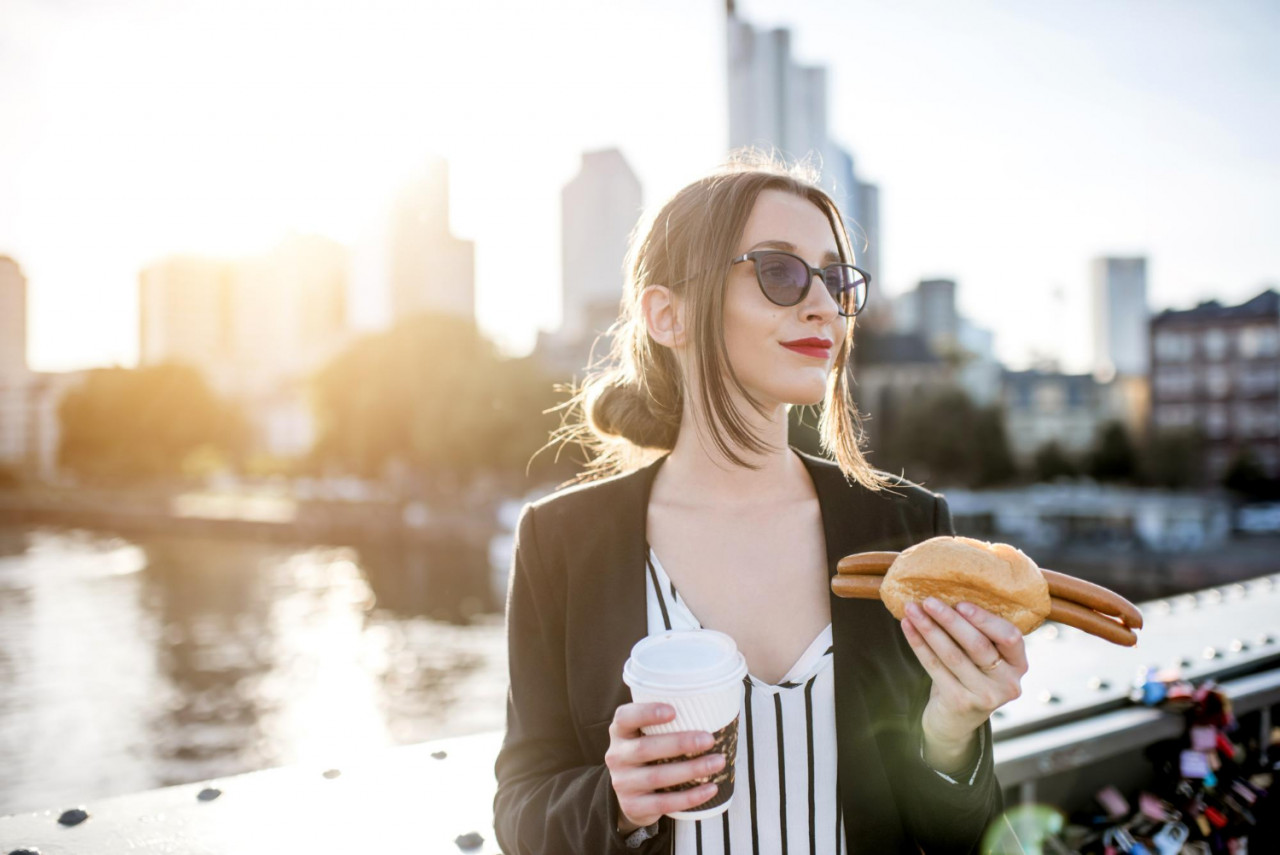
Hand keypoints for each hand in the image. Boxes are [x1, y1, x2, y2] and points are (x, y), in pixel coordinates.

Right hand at [605, 702, 723, 832]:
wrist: (632, 797)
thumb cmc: (649, 755)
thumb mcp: (646, 736)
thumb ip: (666, 724)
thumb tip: (711, 711)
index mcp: (620, 732)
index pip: (624, 717)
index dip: (646, 713)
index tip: (673, 711)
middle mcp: (617, 756)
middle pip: (645, 748)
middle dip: (680, 743)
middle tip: (709, 740)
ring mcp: (622, 783)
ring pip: (657, 776)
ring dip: (691, 769)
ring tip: (717, 762)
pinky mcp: (633, 806)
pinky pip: (664, 803)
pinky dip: (690, 797)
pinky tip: (711, 788)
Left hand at [900, 597, 1026, 746]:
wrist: (954, 723)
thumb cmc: (969, 678)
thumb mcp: (984, 660)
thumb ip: (979, 635)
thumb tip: (949, 593)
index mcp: (1019, 665)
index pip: (1010, 636)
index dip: (985, 619)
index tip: (960, 602)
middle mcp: (1007, 683)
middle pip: (978, 645)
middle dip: (950, 619)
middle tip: (929, 600)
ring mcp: (985, 696)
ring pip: (953, 654)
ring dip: (929, 628)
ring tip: (912, 609)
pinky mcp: (960, 703)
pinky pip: (934, 667)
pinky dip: (919, 644)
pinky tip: (908, 627)